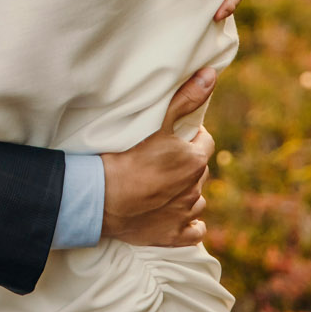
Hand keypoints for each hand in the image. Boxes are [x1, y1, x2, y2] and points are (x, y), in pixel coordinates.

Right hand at [100, 68, 217, 246]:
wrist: (100, 198)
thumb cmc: (125, 157)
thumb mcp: (156, 123)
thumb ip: (185, 99)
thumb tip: (211, 75)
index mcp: (194, 161)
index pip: (205, 143)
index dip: (192, 138)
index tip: (177, 137)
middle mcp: (194, 189)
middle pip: (199, 171)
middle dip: (188, 164)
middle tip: (165, 161)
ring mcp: (184, 215)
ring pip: (197, 200)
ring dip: (187, 193)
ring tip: (165, 186)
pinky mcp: (173, 236)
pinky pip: (194, 231)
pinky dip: (189, 223)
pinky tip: (177, 216)